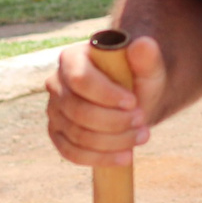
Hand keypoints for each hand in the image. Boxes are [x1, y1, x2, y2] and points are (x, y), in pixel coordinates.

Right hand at [45, 34, 165, 167]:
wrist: (131, 99)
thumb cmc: (136, 79)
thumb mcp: (147, 68)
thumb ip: (147, 57)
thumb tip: (143, 44)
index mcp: (72, 59)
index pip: (80, 79)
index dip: (107, 95)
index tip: (134, 102)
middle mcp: (56, 83)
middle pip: (78, 111)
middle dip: (114, 122)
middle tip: (143, 121)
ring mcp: (54, 110)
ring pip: (77, 134)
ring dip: (113, 141)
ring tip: (141, 136)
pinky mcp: (57, 133)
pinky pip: (70, 152)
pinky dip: (99, 158)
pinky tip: (124, 156)